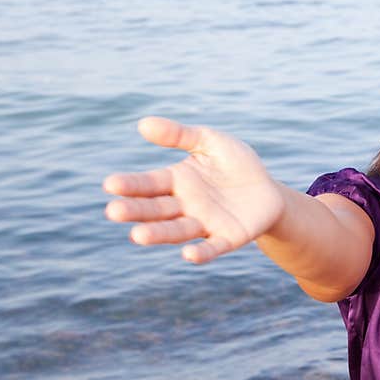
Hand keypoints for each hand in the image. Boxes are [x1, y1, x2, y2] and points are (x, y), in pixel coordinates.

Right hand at [103, 117, 285, 262]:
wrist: (269, 191)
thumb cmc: (236, 164)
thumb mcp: (211, 142)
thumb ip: (180, 135)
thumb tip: (143, 124)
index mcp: (176, 181)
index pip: (148, 184)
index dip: (130, 185)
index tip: (110, 184)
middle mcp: (185, 206)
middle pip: (156, 209)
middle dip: (136, 211)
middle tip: (114, 212)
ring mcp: (205, 224)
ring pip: (178, 230)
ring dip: (159, 234)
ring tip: (138, 236)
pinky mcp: (228, 238)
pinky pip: (212, 247)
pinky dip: (200, 253)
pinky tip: (188, 255)